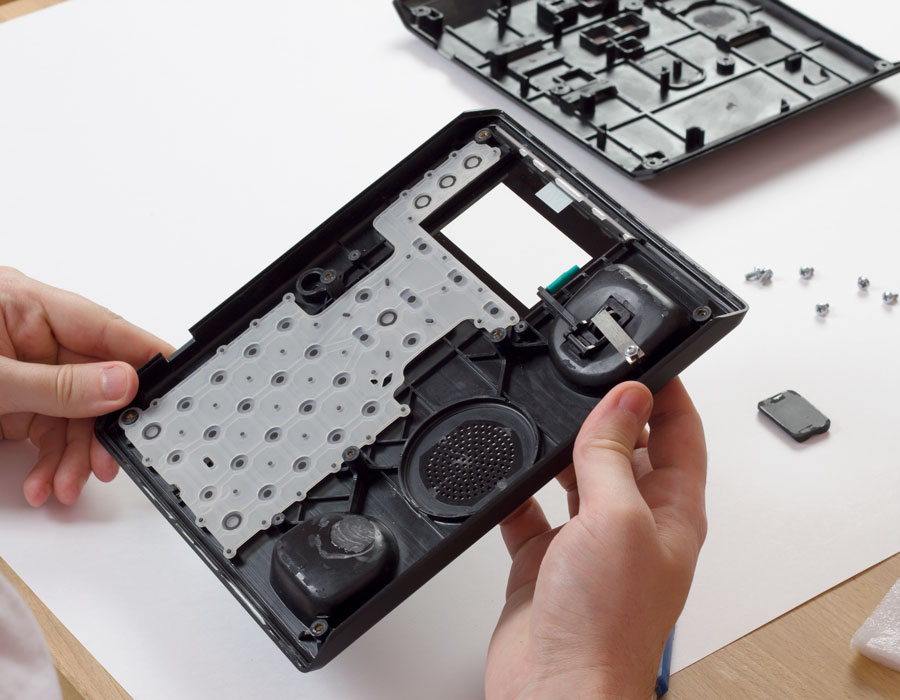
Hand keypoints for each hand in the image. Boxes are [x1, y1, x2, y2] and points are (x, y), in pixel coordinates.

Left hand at [0, 267, 172, 505]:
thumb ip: (55, 383)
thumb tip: (121, 383)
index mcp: (27, 304)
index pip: (107, 327)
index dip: (147, 356)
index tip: (178, 383)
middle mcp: (31, 332)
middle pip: (94, 380)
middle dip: (98, 429)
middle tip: (104, 464)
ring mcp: (22, 367)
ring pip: (74, 413)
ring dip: (72, 456)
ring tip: (61, 488)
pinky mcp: (11, 399)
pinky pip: (48, 429)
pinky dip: (49, 460)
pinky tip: (44, 484)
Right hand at [485, 379, 706, 699]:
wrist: (555, 690)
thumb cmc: (605, 626)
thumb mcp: (617, 519)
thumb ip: (616, 455)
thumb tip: (624, 398)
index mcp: (672, 514)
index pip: (681, 436)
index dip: (668, 394)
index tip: (648, 359)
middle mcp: (633, 525)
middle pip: (629, 451)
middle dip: (610, 414)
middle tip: (586, 378)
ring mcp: (588, 542)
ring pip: (579, 476)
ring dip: (565, 448)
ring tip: (547, 416)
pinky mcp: (545, 560)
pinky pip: (530, 512)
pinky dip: (519, 492)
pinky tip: (508, 475)